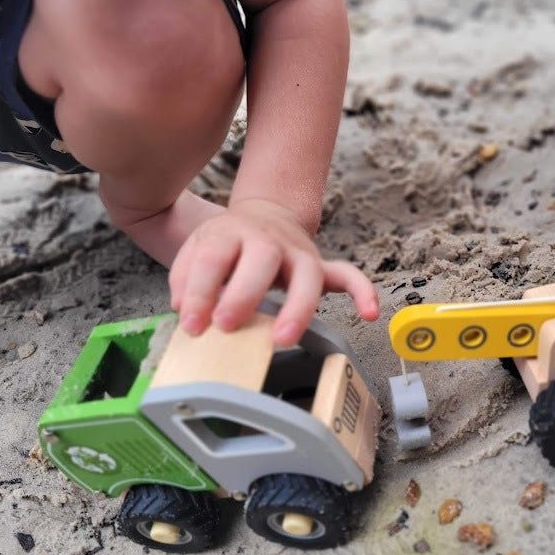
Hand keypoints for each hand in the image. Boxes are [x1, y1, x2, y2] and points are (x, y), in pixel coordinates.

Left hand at [169, 199, 378, 344]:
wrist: (262, 217)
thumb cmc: (226, 245)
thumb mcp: (195, 252)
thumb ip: (186, 279)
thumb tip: (187, 311)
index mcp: (230, 233)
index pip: (213, 257)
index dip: (199, 291)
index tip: (192, 324)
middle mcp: (267, 239)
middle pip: (262, 258)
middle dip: (244, 294)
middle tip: (227, 325)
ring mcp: (297, 251)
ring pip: (307, 273)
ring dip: (297, 307)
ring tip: (283, 337)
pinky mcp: (318, 265)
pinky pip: (347, 275)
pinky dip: (362, 292)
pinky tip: (369, 313)